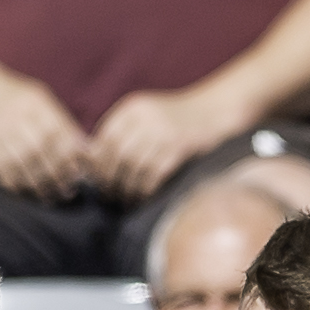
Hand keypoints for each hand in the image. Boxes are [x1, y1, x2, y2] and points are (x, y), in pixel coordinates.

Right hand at [0, 70, 89, 199]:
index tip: (80, 172)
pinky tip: (29, 193)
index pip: (58, 133)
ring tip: (52, 196)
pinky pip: (4, 172)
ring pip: (23, 166)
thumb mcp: (39, 98)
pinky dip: (18, 186)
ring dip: (40, 186)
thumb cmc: (14, 98)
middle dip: (57, 175)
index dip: (70, 156)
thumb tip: (85, 149)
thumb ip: (61, 122)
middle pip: (41, 152)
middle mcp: (17, 118)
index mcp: (35, 103)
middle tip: (69, 190)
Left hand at [89, 88, 235, 201]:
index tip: (98, 181)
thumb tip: (93, 163)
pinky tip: (144, 198)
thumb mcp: (146, 117)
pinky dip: (146, 190)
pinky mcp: (180, 146)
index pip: (104, 140)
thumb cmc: (176, 120)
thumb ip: (123, 133)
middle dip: (110, 180)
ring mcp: (163, 131)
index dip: (98, 165)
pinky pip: (154, 174)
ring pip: (134, 167)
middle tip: (110, 196)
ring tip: (126, 200)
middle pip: (116, 155)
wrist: (215, 110)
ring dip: (127, 189)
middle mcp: (145, 117)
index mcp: (132, 108)